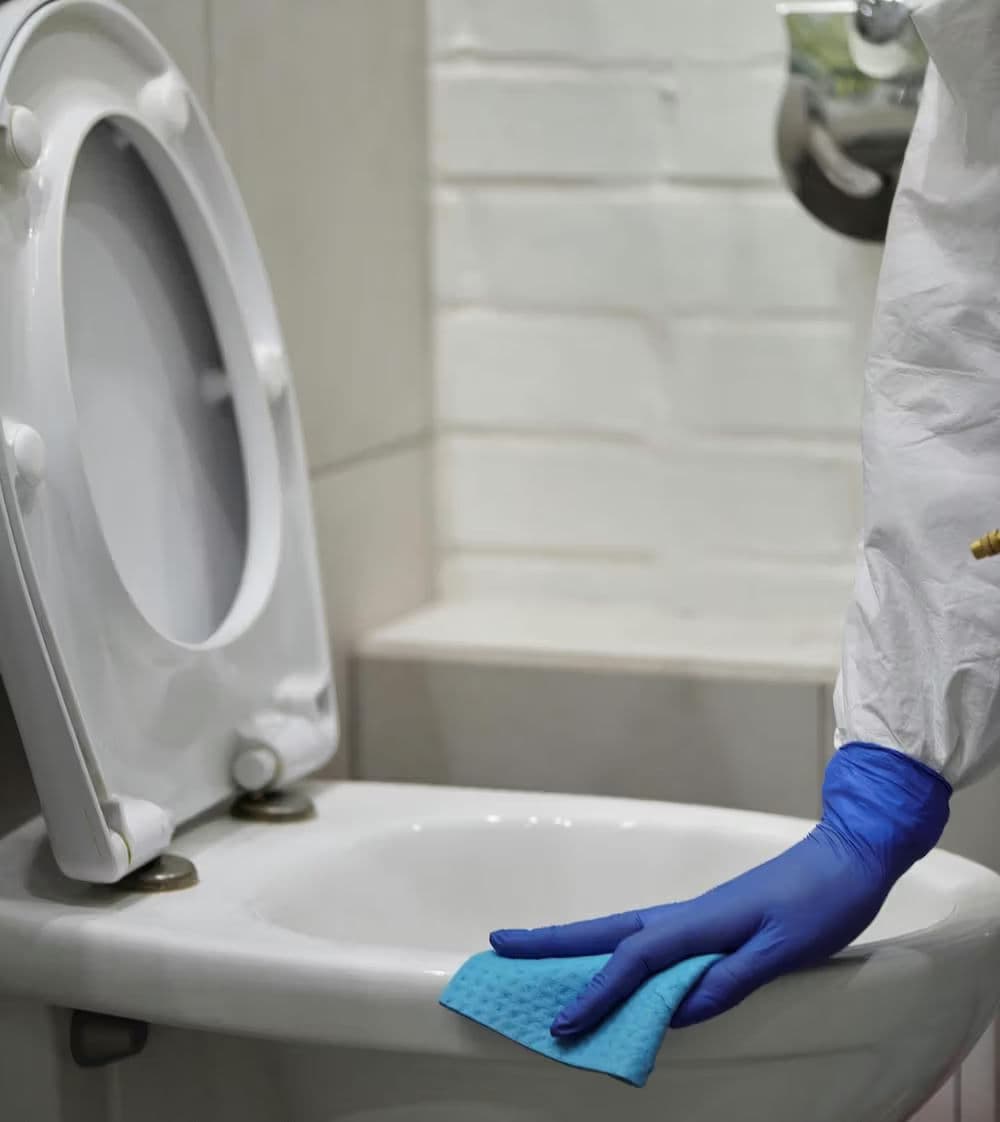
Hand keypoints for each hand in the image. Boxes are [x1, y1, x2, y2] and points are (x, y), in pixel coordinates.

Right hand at [490, 744, 949, 1034]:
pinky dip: (610, 952)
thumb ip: (730, 978)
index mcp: (699, 923)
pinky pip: (644, 941)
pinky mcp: (704, 922)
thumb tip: (676, 1010)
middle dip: (550, 942)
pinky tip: (607, 965)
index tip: (561, 1025)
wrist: (846, 858)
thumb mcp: (784, 949)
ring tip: (532, 955)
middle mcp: (684, 916)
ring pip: (618, 932)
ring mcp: (692, 917)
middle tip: (498, 946)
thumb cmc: (820, 903)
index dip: (597, 994)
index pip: (634, 962)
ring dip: (573, 945)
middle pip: (604, 932)